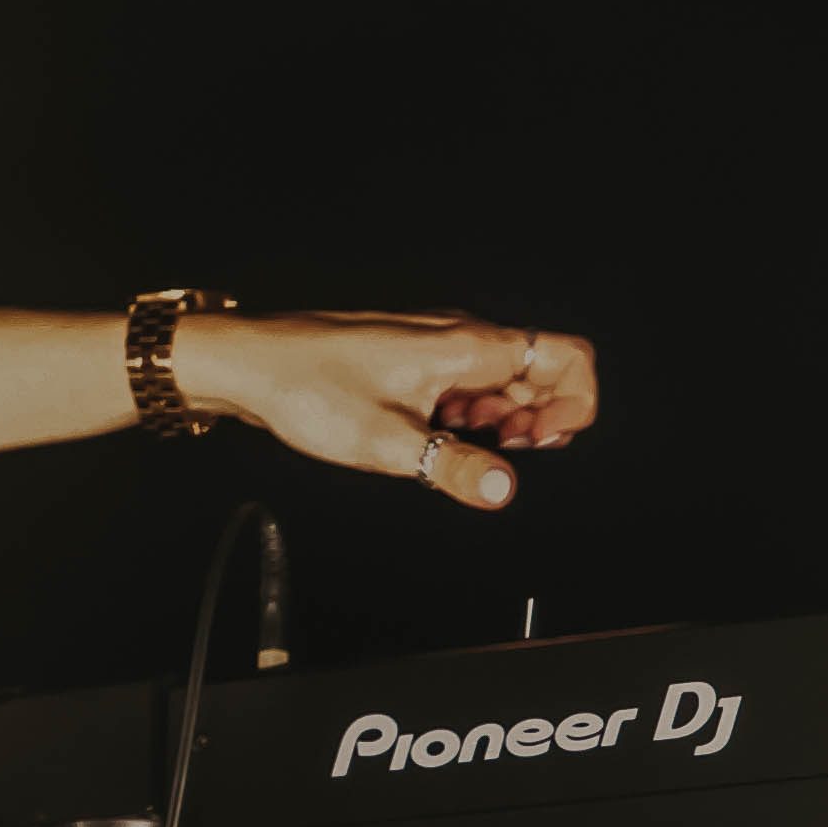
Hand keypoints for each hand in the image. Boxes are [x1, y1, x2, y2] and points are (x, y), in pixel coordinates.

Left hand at [181, 309, 595, 510]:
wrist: (253, 365)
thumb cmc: (310, 388)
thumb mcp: (388, 443)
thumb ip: (454, 467)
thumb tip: (505, 489)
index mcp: (467, 346)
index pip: (567, 356)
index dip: (574, 404)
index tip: (541, 444)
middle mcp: (460, 337)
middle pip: (541, 372)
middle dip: (536, 422)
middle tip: (499, 456)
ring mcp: (438, 347)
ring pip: (504, 382)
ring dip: (500, 422)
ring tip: (458, 450)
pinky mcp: (415, 360)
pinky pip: (467, 386)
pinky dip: (467, 416)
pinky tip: (434, 439)